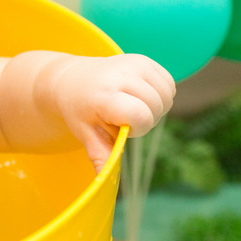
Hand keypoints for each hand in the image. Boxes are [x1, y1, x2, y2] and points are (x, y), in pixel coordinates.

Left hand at [50, 54, 174, 171]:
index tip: (120, 127)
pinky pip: (169, 83)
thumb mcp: (85, 134)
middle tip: (123, 117)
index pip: (141, 115)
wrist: (71, 80)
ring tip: (131, 106)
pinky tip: (139, 96)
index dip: (137, 128)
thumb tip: (104, 181)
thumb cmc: (79, 111)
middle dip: (145, 119)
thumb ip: (101, 155)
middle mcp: (119, 74)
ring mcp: (133, 63)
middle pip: (156, 106)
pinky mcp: (144, 59)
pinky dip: (161, 93)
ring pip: (167, 95)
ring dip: (155, 107)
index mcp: (104, 95)